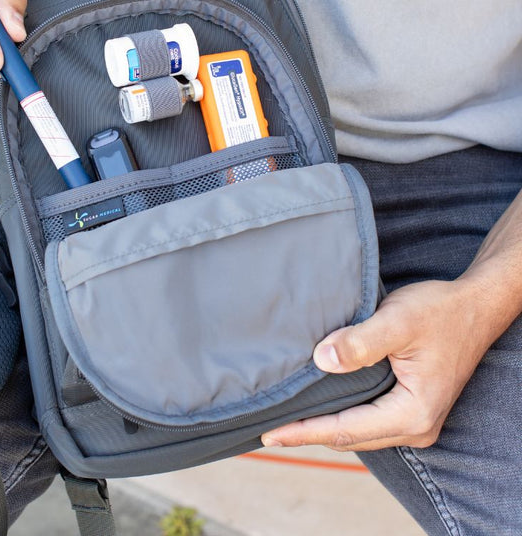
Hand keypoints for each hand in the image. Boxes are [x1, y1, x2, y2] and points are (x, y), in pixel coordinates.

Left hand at [262, 275, 493, 450]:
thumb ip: (360, 343)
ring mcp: (416, 419)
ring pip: (358, 430)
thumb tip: (321, 361)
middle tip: (266, 428)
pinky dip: (341, 414)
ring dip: (323, 425)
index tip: (269, 434)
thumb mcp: (398, 321)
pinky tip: (318, 402)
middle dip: (308, 433)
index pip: (345, 429)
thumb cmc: (440, 311)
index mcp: (413, 413)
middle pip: (349, 437)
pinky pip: (368, 419)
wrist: (476, 305)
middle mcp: (416, 426)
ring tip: (285, 418)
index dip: (304, 431)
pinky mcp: (412, 406)